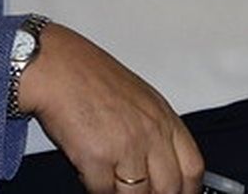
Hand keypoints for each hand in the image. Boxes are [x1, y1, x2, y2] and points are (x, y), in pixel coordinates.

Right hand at [16, 23, 202, 193]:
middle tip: (135, 190)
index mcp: (163, 116)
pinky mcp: (98, 157)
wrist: (54, 66)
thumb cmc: (88, 77)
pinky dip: (94, 186)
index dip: (186, 190)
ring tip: (107, 175)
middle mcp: (150, 132)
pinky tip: (88, 168)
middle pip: (168, 188)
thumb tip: (160, 168)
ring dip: (119, 192)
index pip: (193, 168)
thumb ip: (153, 132)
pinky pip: (102, 191)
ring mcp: (127, 146)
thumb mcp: (137, 99)